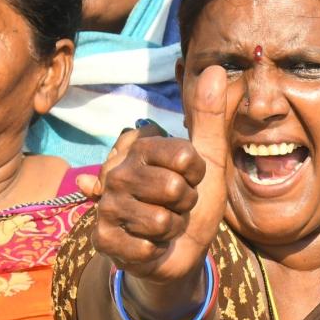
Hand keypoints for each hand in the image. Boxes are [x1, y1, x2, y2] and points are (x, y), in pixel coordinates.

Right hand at [92, 65, 227, 286]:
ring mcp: (106, 204)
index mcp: (140, 145)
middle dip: (186, 205)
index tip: (190, 178)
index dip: (198, 174)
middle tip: (176, 205)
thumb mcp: (209, 160)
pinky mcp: (102, 238)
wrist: (179, 251)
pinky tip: (148, 245)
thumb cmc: (193, 201)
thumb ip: (210, 118)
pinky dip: (156, 251)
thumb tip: (217, 68)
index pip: (185, 156)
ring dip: (172, 229)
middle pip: (173, 189)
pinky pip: (145, 247)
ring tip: (162, 225)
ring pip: (160, 220)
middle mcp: (116, 170)